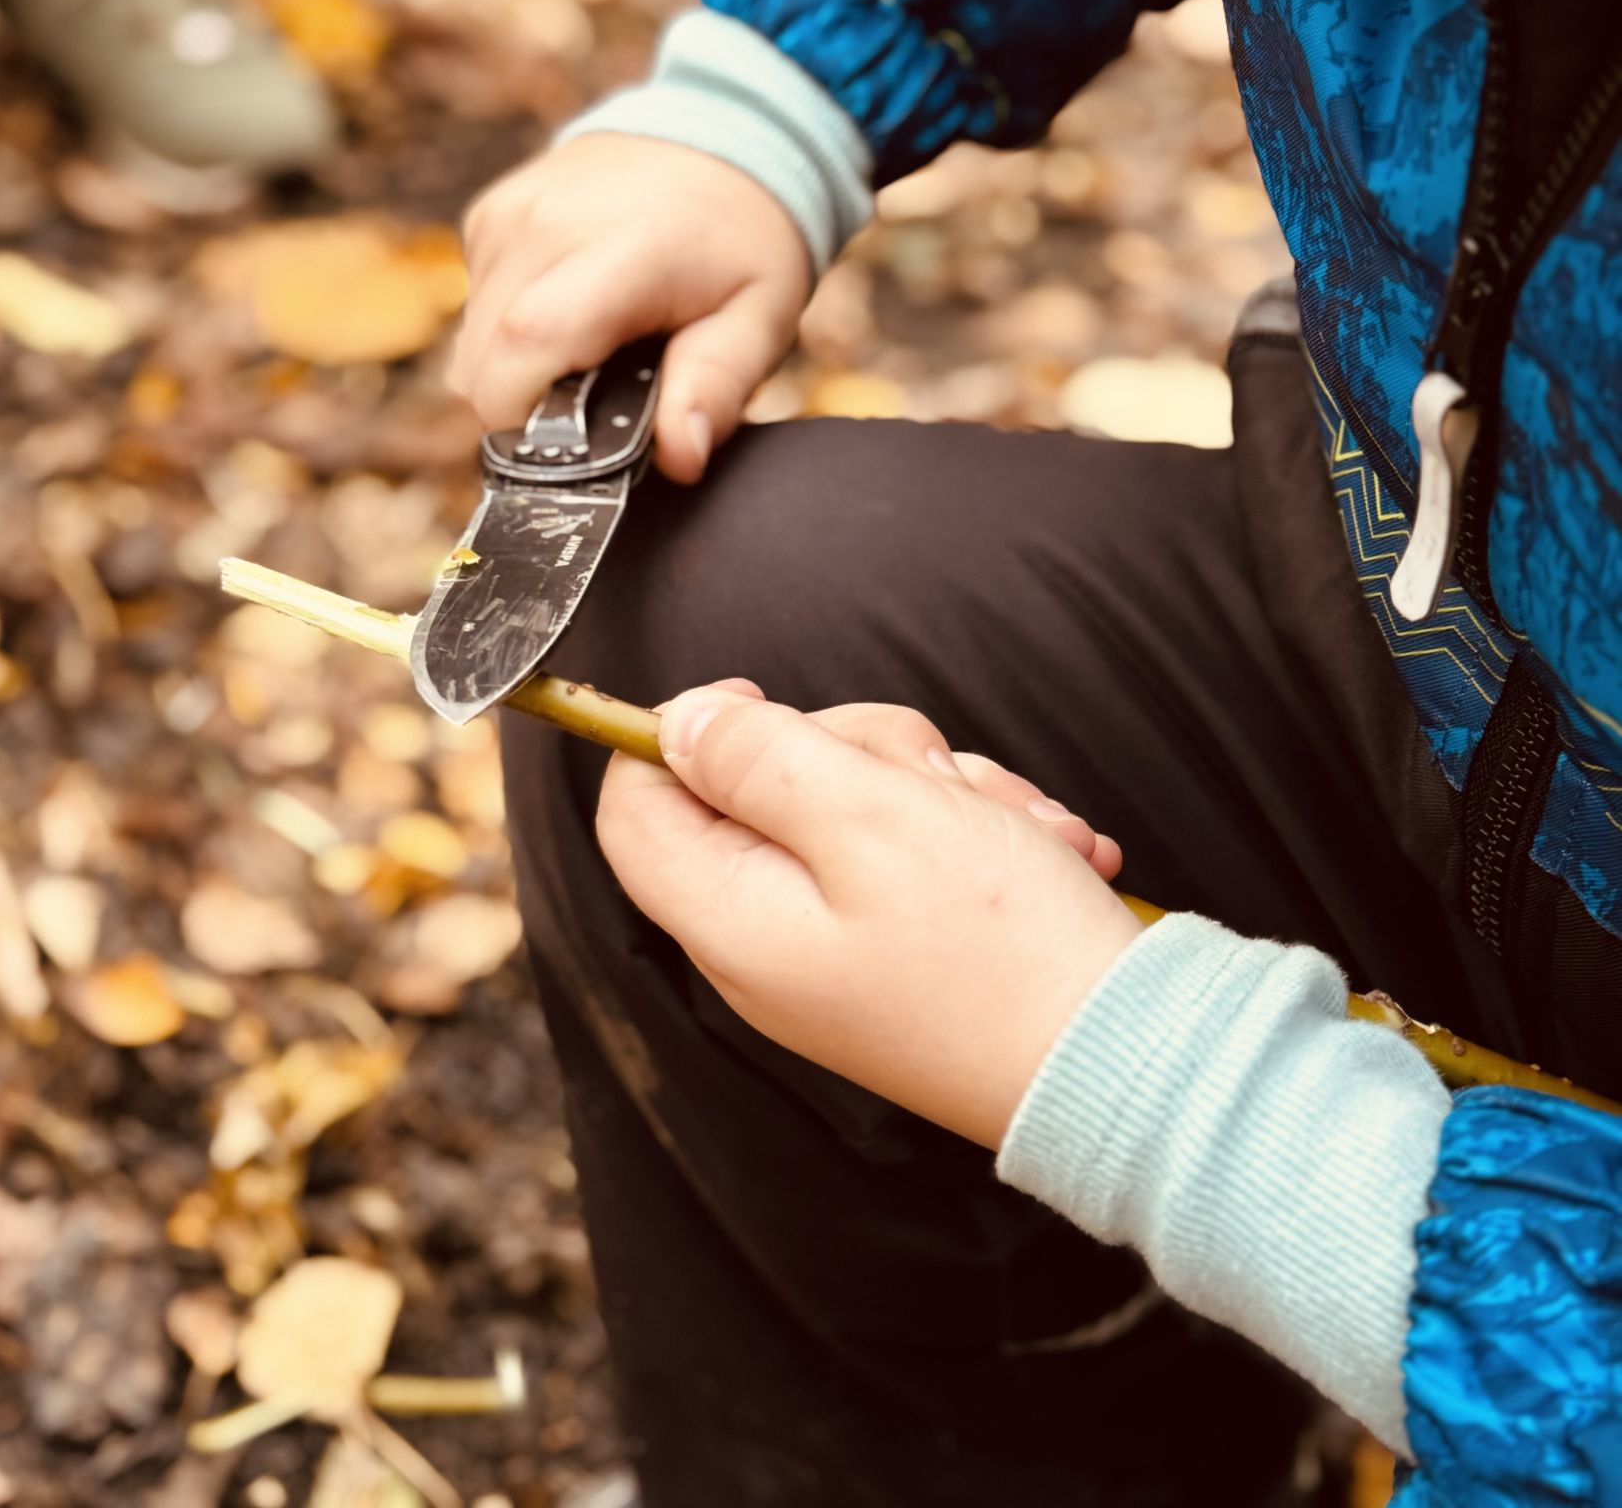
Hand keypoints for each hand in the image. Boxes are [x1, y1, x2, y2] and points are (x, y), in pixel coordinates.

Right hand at [451, 135, 811, 481]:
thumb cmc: (747, 239)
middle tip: (596, 404)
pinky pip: (473, 303)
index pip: (525, 345)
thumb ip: (716, 388)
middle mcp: (545, 224)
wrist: (727, 134)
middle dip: (525, 411)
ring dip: (518, 368)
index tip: (571, 446)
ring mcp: (508, 213)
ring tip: (593, 347)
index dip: (528, 420)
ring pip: (469, 342)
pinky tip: (570, 308)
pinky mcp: (489, 212)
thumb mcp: (760, 318)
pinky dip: (508, 327)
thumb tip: (679, 457)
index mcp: (622, 250)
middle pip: (479, 364)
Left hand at [597, 684, 1140, 1148]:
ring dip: (940, 790)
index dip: (681, 732)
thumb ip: (760, 760)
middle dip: (859, 752)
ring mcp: (840, 949)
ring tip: (1010, 827)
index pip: (635, 804)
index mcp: (732, 919)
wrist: (1126, 1057)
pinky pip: (917, 849)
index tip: (764, 704)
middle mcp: (771, 943)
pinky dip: (977, 833)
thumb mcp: (870, 817)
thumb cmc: (999, 952)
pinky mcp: (904, 951)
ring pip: (854, 804)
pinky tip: (1036, 851)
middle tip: (930, 777)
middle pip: (760, 787)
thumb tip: (677, 723)